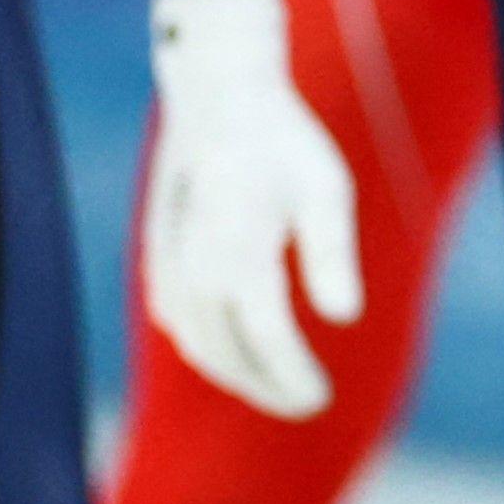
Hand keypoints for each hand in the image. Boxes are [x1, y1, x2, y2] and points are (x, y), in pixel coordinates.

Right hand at [141, 0, 364, 416]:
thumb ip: (332, 257)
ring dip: (236, 374)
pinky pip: (180, 324)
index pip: (268, 342)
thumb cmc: (285, 142)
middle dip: (266, 387)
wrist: (219, 100)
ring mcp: (170, 266)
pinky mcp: (158, 260)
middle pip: (230, 356)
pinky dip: (208, 348)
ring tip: (278, 384)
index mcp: (240, 255)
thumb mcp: (327, 190)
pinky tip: (236, 352)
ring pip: (199, 346)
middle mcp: (197, 270)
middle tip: (305, 403)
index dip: (292, 379)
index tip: (320, 400)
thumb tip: (345, 319)